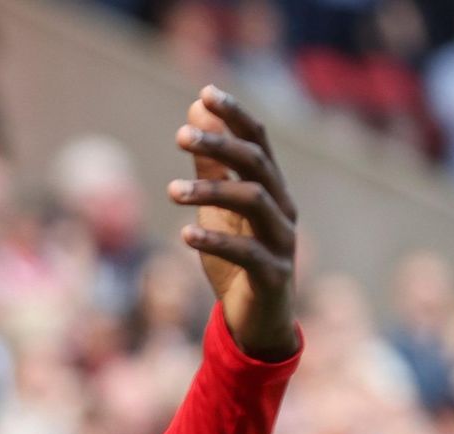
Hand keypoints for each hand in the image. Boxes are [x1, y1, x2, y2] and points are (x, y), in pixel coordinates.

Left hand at [171, 86, 299, 361]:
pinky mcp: (273, 275)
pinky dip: (216, 241)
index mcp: (271, 188)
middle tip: (178, 134)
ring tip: (170, 189)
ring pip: (255, 202)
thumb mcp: (217, 208)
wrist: (256, 320)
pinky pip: (247, 253)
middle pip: (258, 163)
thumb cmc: (236, 259)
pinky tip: (185, 234)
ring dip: (212, 190)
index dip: (235, 115)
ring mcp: (282, 241)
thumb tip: (194, 110)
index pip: (257, 140)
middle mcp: (282, 208)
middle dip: (221, 144)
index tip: (204, 92)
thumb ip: (209, 163)